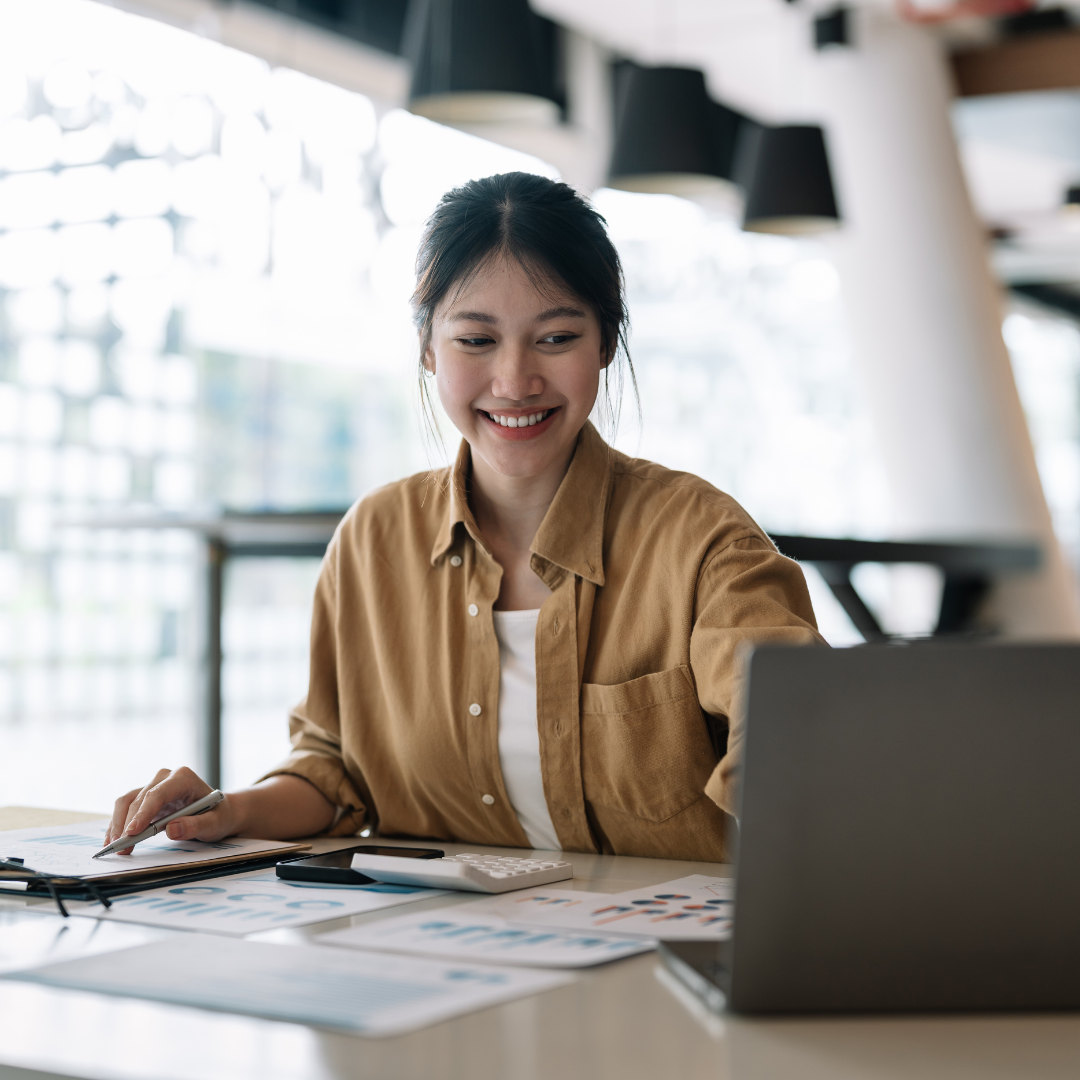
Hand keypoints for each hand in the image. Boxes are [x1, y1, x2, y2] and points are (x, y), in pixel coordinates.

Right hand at [106, 767, 240, 852]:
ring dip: (118, 824)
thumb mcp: (214, 823)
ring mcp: (154, 785)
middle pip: (140, 799)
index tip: (132, 832)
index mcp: (184, 778)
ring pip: (127, 802)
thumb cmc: (218, 816)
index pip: (158, 794)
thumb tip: (172, 829)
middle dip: (128, 825)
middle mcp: (166, 777)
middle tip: (121, 848)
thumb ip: (196, 825)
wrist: (218, 812)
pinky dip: (118, 823)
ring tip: (115, 847)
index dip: (143, 813)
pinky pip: (126, 808)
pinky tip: (113, 839)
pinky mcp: (146, 797)